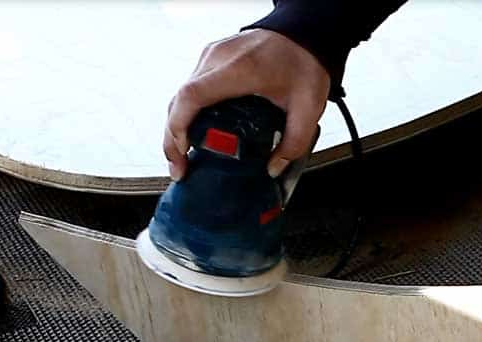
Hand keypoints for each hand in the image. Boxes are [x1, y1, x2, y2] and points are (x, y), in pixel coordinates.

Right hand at [164, 29, 329, 180]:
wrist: (302, 33)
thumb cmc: (302, 61)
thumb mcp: (309, 105)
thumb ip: (295, 140)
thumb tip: (274, 167)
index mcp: (240, 69)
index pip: (192, 96)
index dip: (178, 126)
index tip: (182, 152)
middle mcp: (218, 59)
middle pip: (179, 100)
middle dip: (172, 139)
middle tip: (180, 168)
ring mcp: (212, 56)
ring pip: (181, 96)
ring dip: (177, 128)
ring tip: (183, 157)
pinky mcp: (212, 59)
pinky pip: (190, 89)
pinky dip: (186, 114)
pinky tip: (193, 134)